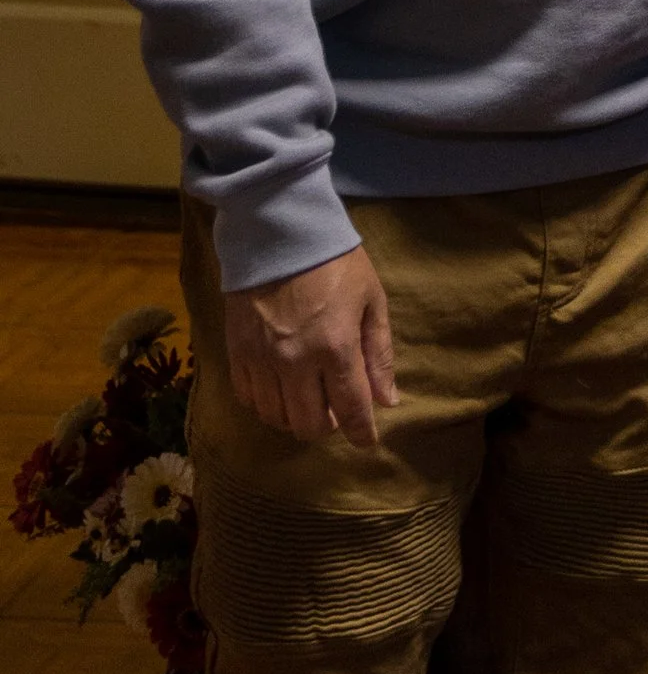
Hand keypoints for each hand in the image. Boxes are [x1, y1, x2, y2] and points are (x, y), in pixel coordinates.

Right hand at [227, 242, 396, 445]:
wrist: (279, 232)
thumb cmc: (335, 262)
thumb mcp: (371, 300)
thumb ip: (378, 353)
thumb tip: (387, 400)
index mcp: (336, 347)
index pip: (350, 409)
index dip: (361, 432)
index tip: (367, 441)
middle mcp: (296, 362)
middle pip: (308, 424)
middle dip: (327, 426)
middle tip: (336, 410)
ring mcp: (261, 360)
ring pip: (276, 418)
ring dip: (296, 417)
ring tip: (308, 399)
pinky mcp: (236, 353)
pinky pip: (248, 399)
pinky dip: (265, 404)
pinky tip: (279, 391)